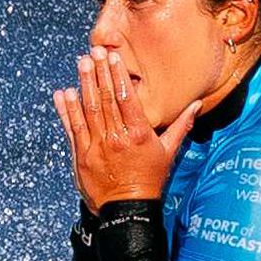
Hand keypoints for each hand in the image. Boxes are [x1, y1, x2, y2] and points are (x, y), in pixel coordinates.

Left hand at [52, 46, 194, 210]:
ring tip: (81, 63)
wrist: (128, 209)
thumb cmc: (150, 180)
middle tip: (94, 51)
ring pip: (89, 109)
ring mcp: (97, 146)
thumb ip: (181, 125)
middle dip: (99, 72)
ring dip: (84, 84)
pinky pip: (73, 128)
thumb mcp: (169, 152)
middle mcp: (117, 137)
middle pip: (106, 99)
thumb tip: (197, 105)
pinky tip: (64, 93)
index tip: (113, 56)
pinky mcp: (82, 155)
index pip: (127, 98)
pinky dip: (67, 110)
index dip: (118, 75)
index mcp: (138, 134)